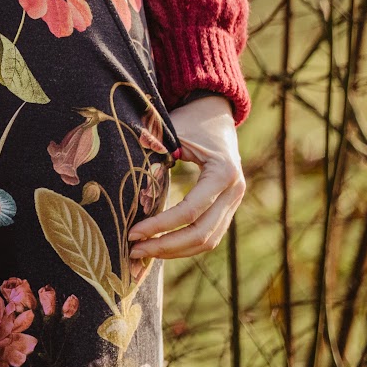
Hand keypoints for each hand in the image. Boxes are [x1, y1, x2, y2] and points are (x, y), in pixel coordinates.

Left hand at [128, 94, 244, 264]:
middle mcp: (234, 191)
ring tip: (143, 252)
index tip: (133, 233)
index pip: (190, 211)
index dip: (160, 226)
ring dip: (175, 251)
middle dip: (166, 246)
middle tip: (134, 251)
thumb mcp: (174, 131)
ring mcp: (234, 202)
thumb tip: (132, 183)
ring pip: (208, 241)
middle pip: (201, 234)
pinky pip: (209, 235)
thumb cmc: (191, 121)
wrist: (216, 113)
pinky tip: (160, 246)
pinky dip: (185, 245)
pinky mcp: (227, 208)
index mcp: (223, 171)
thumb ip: (156, 153)